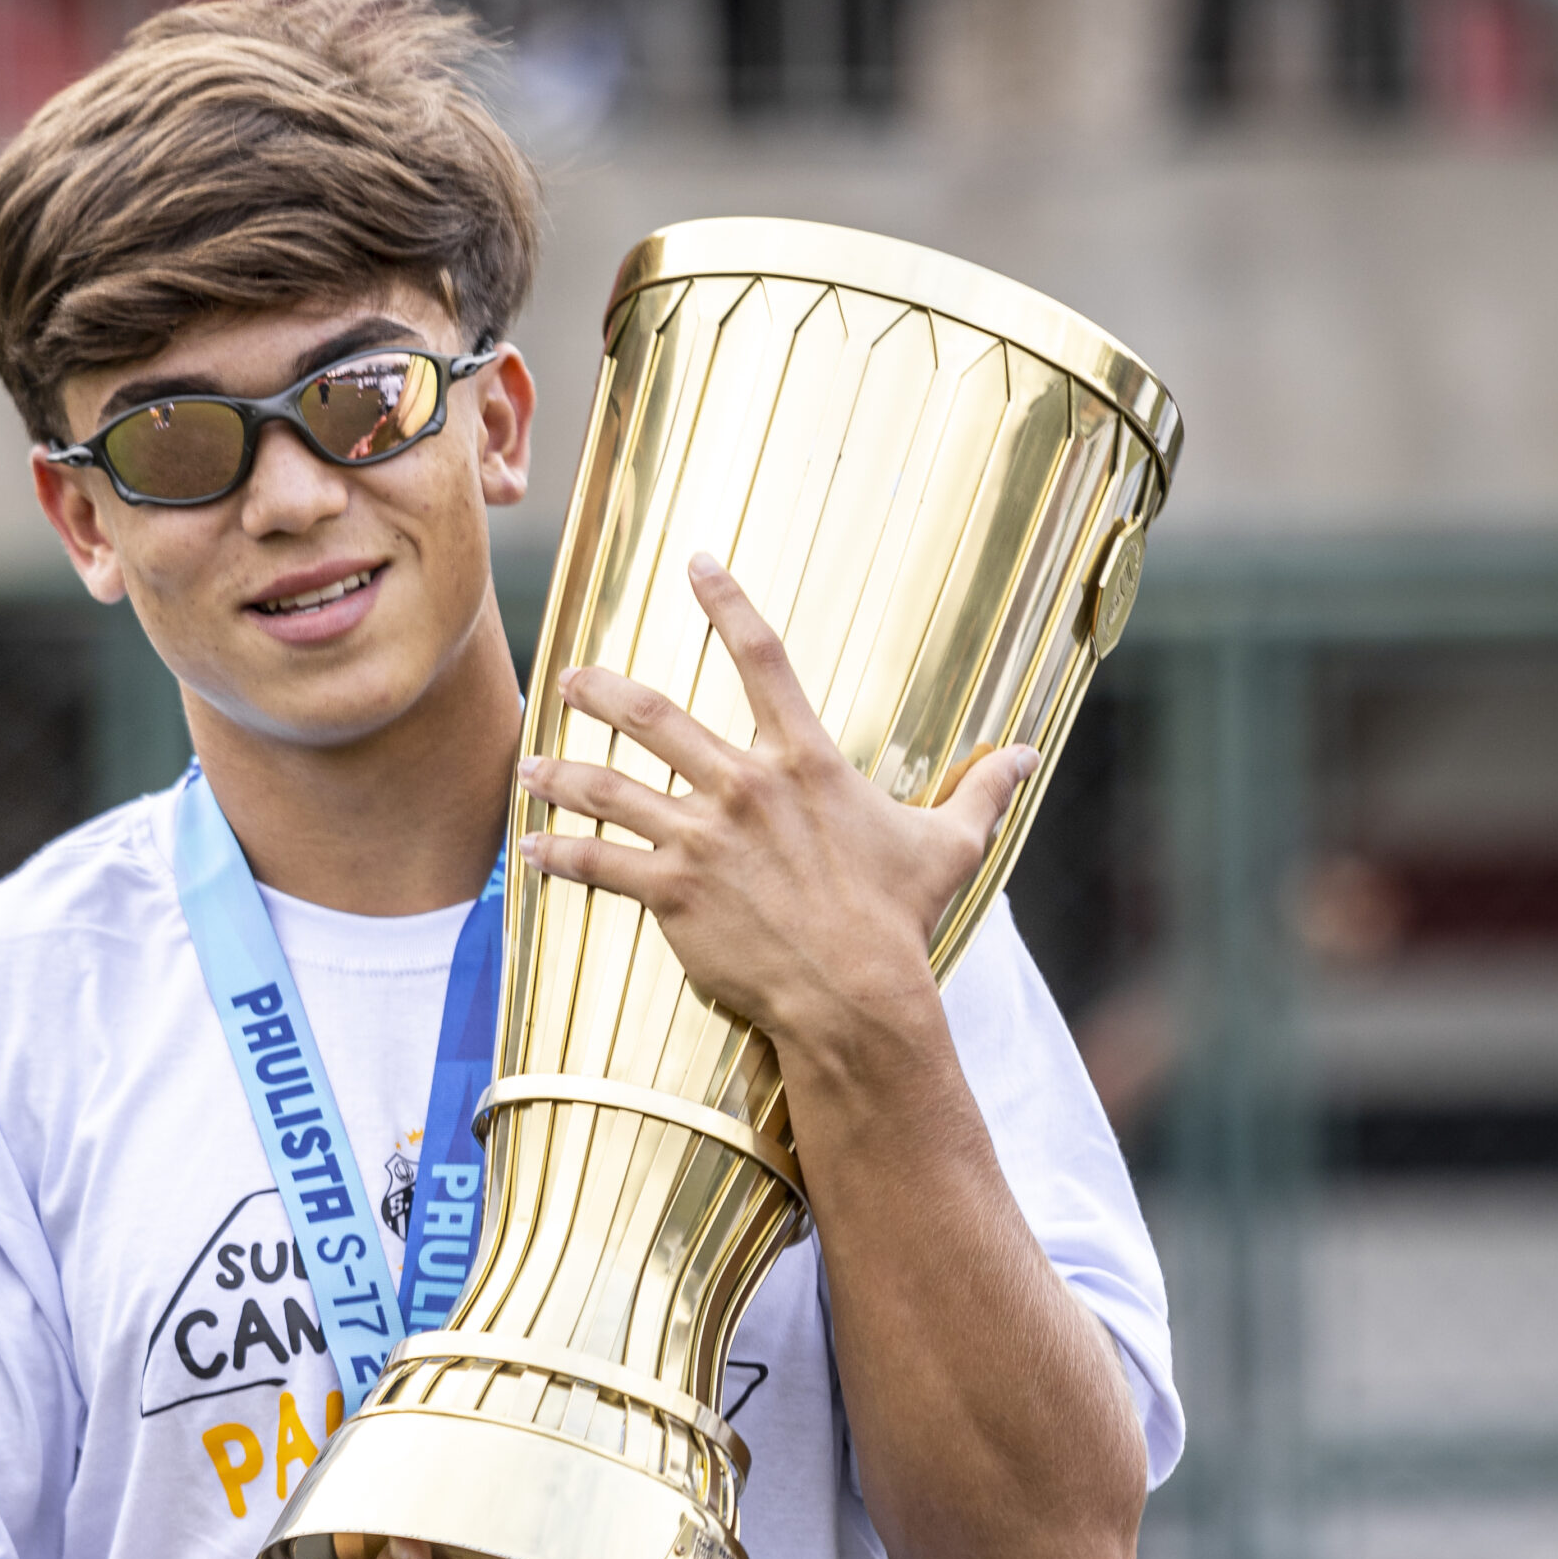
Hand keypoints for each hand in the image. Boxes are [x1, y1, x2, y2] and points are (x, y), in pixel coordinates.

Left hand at [516, 551, 1035, 1048]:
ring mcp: (704, 838)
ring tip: (530, 764)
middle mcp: (745, 787)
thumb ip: (981, 793)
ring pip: (612, 788)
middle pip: (657, 717)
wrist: (856, 994)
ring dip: (562, 773)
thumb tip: (1029, 755)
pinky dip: (559, 854)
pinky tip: (528, 849)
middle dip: (604, 693)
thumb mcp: (949, 847)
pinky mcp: (675, 892)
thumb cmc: (899, 921)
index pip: (764, 657)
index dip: (727, 603)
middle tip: (572, 678)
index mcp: (805, 762)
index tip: (697, 564)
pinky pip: (602, 864)